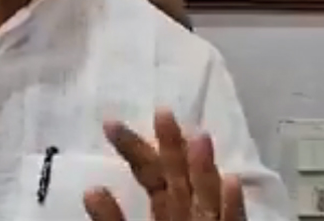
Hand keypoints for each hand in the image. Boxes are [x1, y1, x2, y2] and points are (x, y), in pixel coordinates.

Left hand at [84, 109, 246, 220]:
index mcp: (167, 213)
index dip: (134, 147)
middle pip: (180, 177)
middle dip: (172, 147)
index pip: (152, 173)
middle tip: (161, 112)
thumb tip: (91, 190)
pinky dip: (233, 210)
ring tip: (200, 138)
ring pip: (208, 199)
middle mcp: (189, 218)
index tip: (110, 123)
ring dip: (205, 171)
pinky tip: (232, 184)